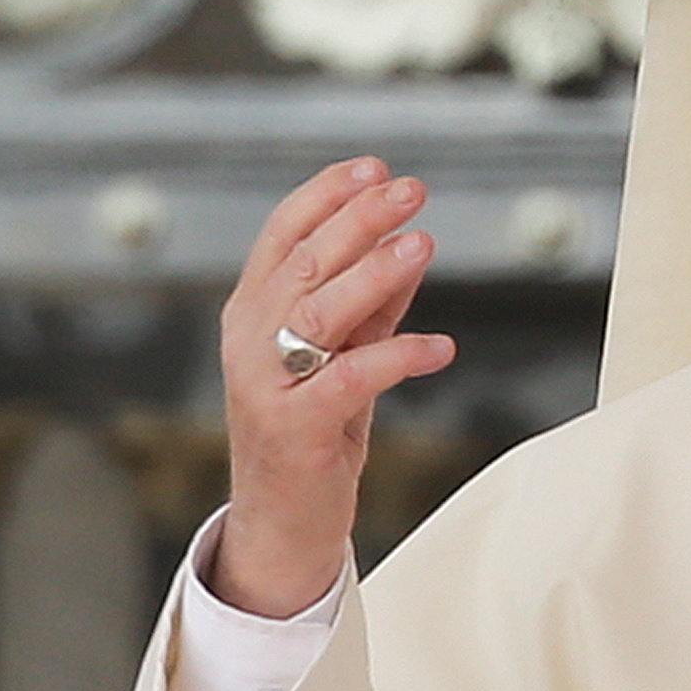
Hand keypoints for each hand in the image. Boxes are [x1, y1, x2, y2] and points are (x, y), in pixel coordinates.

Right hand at [213, 158, 457, 617]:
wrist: (281, 523)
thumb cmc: (313, 433)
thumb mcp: (340, 356)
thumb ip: (369, 306)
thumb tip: (408, 247)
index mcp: (251, 312)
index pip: (281, 234)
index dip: (327, 195)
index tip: (375, 167)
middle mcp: (249, 339)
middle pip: (303, 260)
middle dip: (360, 218)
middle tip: (411, 189)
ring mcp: (265, 383)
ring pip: (320, 311)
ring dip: (374, 273)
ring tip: (422, 244)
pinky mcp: (294, 427)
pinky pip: (351, 378)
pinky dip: (399, 356)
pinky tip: (441, 348)